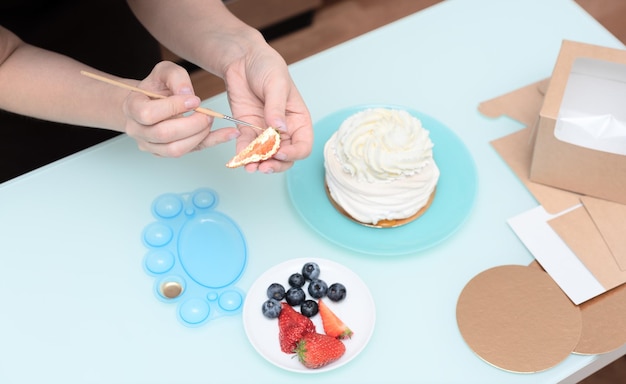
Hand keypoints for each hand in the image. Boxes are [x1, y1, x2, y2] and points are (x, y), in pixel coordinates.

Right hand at [122, 61, 239, 156]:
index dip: (173, 108)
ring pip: (175, 149)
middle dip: (191, 124)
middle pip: (164, 135)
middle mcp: (137, 130)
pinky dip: (212, 142)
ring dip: (199, 136)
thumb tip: (187, 95)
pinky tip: (228, 134)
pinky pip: (191, 152)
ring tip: (211, 120)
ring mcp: (151, 145)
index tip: (194, 100)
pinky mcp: (167, 153)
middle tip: (207, 114)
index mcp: (132, 108)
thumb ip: (176, 77)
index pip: (149, 114)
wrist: (149, 102)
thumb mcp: (164, 72)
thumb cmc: (156, 87)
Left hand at [223, 42, 312, 172]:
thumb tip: (279, 128)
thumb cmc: (267, 67)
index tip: (281, 153)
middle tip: (265, 166)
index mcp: (298, 120)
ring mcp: (265, 131)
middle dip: (276, 164)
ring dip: (259, 164)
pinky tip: (239, 159)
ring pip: (266, 156)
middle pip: (286, 156)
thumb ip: (276, 107)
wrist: (242, 60)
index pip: (303, 145)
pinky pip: (247, 147)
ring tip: (250, 167)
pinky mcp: (248, 130)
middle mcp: (284, 129)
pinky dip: (243, 155)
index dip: (294, 153)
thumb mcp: (276, 84)